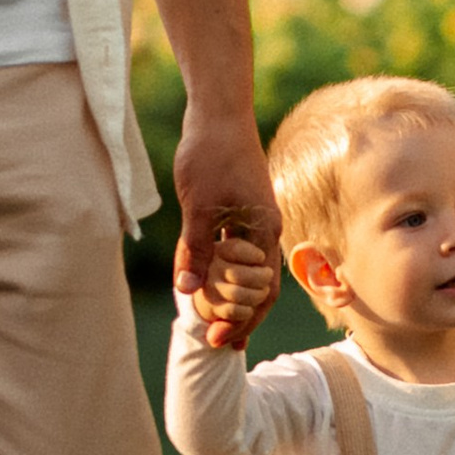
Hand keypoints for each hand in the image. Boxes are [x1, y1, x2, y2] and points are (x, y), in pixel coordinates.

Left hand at [171, 107, 281, 340]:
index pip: (261, 291)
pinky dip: (224, 270)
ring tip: (215, 321)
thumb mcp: (199, 207)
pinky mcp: (240, 207)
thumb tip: (189, 290)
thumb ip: (195, 250)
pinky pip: (236, 250)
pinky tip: (207, 282)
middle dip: (241, 316)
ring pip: (247, 269)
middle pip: (259, 286)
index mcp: (263, 231)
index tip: (220, 341)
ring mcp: (254, 218)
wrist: (218, 112)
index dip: (243, 320)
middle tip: (218, 343)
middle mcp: (265, 228)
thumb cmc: (210, 155)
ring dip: (232, 296)